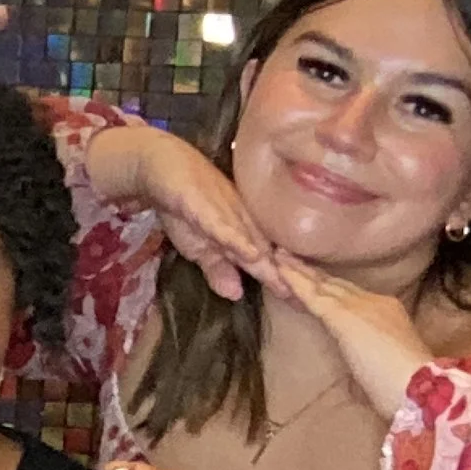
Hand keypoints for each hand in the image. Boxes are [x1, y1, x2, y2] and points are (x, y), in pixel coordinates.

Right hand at [85, 125, 289, 302]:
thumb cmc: (185, 204)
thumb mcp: (199, 247)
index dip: (285, 283)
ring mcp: (226, 211)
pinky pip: (221, 225)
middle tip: (309, 300)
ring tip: (288, 284)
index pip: (268, 263)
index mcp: (246, 233)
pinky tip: (251, 254)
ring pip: (251, 241)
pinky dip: (236, 240)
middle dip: (286, 277)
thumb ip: (217, 268)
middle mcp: (243, 221)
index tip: (307, 304)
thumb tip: (237, 295)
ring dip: (269, 262)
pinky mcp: (203, 204)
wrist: (161, 165)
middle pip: (267, 254)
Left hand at [276, 257, 435, 422]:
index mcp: (388, 311)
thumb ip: (368, 356)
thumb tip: (358, 367)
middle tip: (287, 255)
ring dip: (297, 271)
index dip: (328, 286)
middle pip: (335, 283)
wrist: (416, 386)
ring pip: (322, 284)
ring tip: (278, 256)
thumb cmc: (403, 386)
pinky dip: (294, 282)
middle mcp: (374, 301)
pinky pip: (312, 295)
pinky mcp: (343, 316)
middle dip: (311, 272)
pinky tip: (279, 271)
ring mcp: (359, 306)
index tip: (311, 277)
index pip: (350, 294)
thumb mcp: (384, 362)